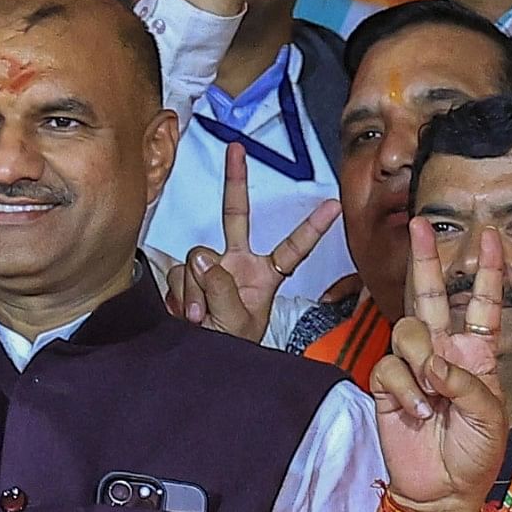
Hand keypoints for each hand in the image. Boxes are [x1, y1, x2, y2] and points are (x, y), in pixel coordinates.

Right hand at [166, 143, 339, 341]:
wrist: (203, 362)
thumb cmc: (232, 348)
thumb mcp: (237, 323)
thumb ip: (223, 289)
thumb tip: (203, 256)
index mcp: (264, 276)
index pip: (293, 248)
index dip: (312, 228)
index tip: (334, 205)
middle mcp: (238, 263)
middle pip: (235, 214)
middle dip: (235, 180)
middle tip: (237, 149)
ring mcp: (211, 267)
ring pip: (197, 258)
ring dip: (196, 289)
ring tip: (202, 317)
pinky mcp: (186, 275)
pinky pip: (177, 273)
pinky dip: (180, 294)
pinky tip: (188, 313)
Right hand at [369, 218, 508, 511]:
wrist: (444, 490)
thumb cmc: (476, 453)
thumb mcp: (489, 416)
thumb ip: (466, 382)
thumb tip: (434, 363)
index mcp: (476, 355)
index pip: (481, 304)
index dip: (488, 272)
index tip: (492, 238)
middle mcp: (443, 352)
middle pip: (430, 296)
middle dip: (426, 259)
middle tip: (420, 225)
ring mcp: (413, 367)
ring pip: (407, 330)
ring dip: (422, 359)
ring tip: (434, 394)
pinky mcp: (386, 385)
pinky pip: (389, 366)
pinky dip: (404, 389)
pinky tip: (417, 411)